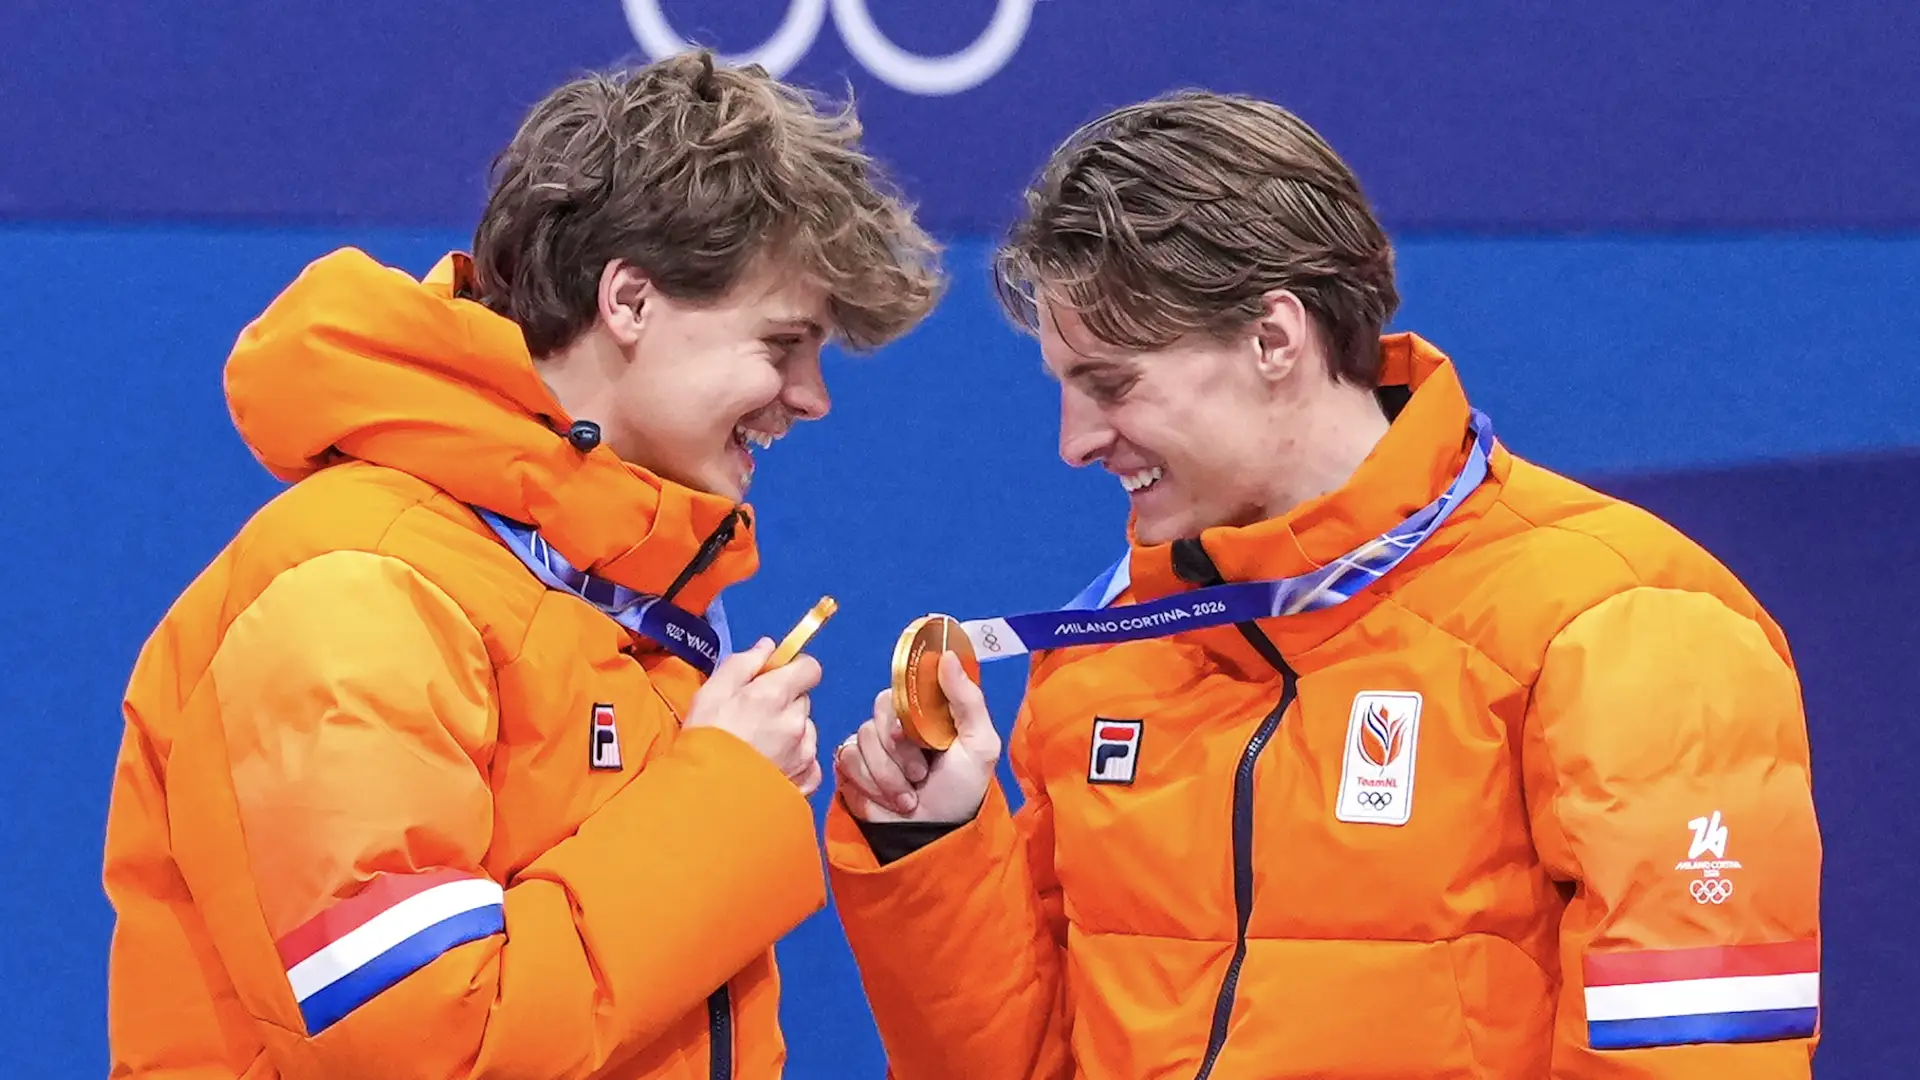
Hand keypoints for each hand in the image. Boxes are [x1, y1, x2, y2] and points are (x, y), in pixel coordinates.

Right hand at [684, 638, 822, 794]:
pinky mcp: (806, 780)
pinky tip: (771, 766)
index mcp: (775, 695)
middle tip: (755, 718)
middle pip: (803, 700)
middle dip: (785, 703)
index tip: (777, 678)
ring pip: (806, 731)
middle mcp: (797, 723)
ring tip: (759, 747)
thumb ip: (743, 664)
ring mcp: (804, 754)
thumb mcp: (712, 693)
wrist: (704, 798)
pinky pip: (810, 761)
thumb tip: (767, 646)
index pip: (810, 668)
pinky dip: (796, 762)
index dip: (794, 670)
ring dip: (791, 733)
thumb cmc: (703, 742)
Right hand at [834, 652, 1000, 822]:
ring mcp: (871, 746)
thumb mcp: (979, 744)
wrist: (933, 835)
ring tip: (909, 797)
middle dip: (899, 753)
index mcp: (925, 712)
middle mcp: (895, 724)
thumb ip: (967, 699)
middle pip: (877, 716)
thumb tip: (948, 656)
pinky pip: (846, 762)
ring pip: (861, 742)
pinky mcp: (851, 768)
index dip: (905, 716)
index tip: (918, 740)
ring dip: (888, 777)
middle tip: (920, 775)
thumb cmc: (961, 790)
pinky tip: (890, 802)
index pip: (901, 690)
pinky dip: (870, 787)